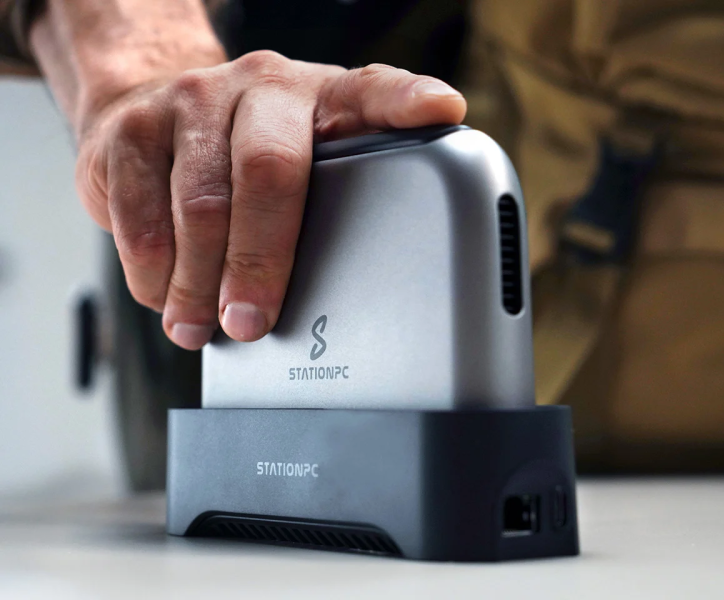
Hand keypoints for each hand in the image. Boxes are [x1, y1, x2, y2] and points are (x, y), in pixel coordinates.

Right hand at [75, 51, 466, 349]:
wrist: (147, 112)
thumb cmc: (245, 154)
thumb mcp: (305, 160)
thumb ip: (343, 200)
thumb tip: (369, 297)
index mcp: (322, 97)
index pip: (375, 91)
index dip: (408, 100)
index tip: (439, 113)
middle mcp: (261, 87)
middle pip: (268, 170)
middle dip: (261, 261)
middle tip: (252, 321)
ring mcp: (191, 101)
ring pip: (197, 204)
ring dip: (198, 283)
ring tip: (202, 326)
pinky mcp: (130, 129)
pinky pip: (138, 216)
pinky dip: (153, 274)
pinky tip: (166, 296)